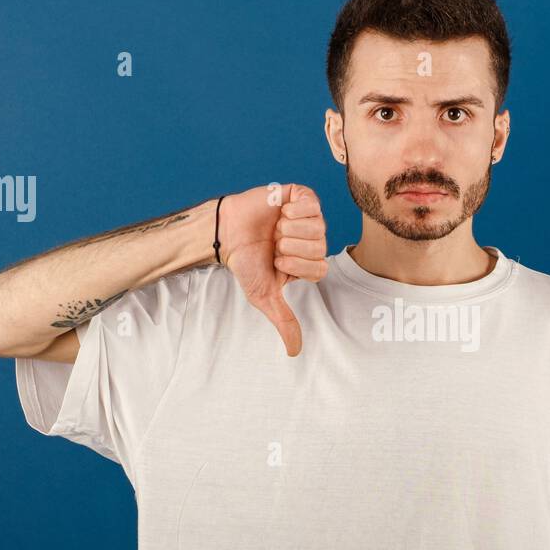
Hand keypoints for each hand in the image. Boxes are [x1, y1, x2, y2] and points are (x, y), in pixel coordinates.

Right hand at [216, 184, 327, 356]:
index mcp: (310, 262)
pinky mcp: (302, 197)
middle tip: (274, 244)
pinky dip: (292, 210)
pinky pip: (311, 204)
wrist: (228, 233)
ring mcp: (310, 218)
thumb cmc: (246, 263)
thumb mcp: (264, 296)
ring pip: (317, 225)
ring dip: (289, 229)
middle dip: (290, 247)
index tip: (276, 262)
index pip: (321, 267)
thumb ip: (284, 322)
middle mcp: (314, 240)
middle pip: (319, 246)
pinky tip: (280, 212)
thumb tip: (295, 353)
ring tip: (274, 229)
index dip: (296, 265)